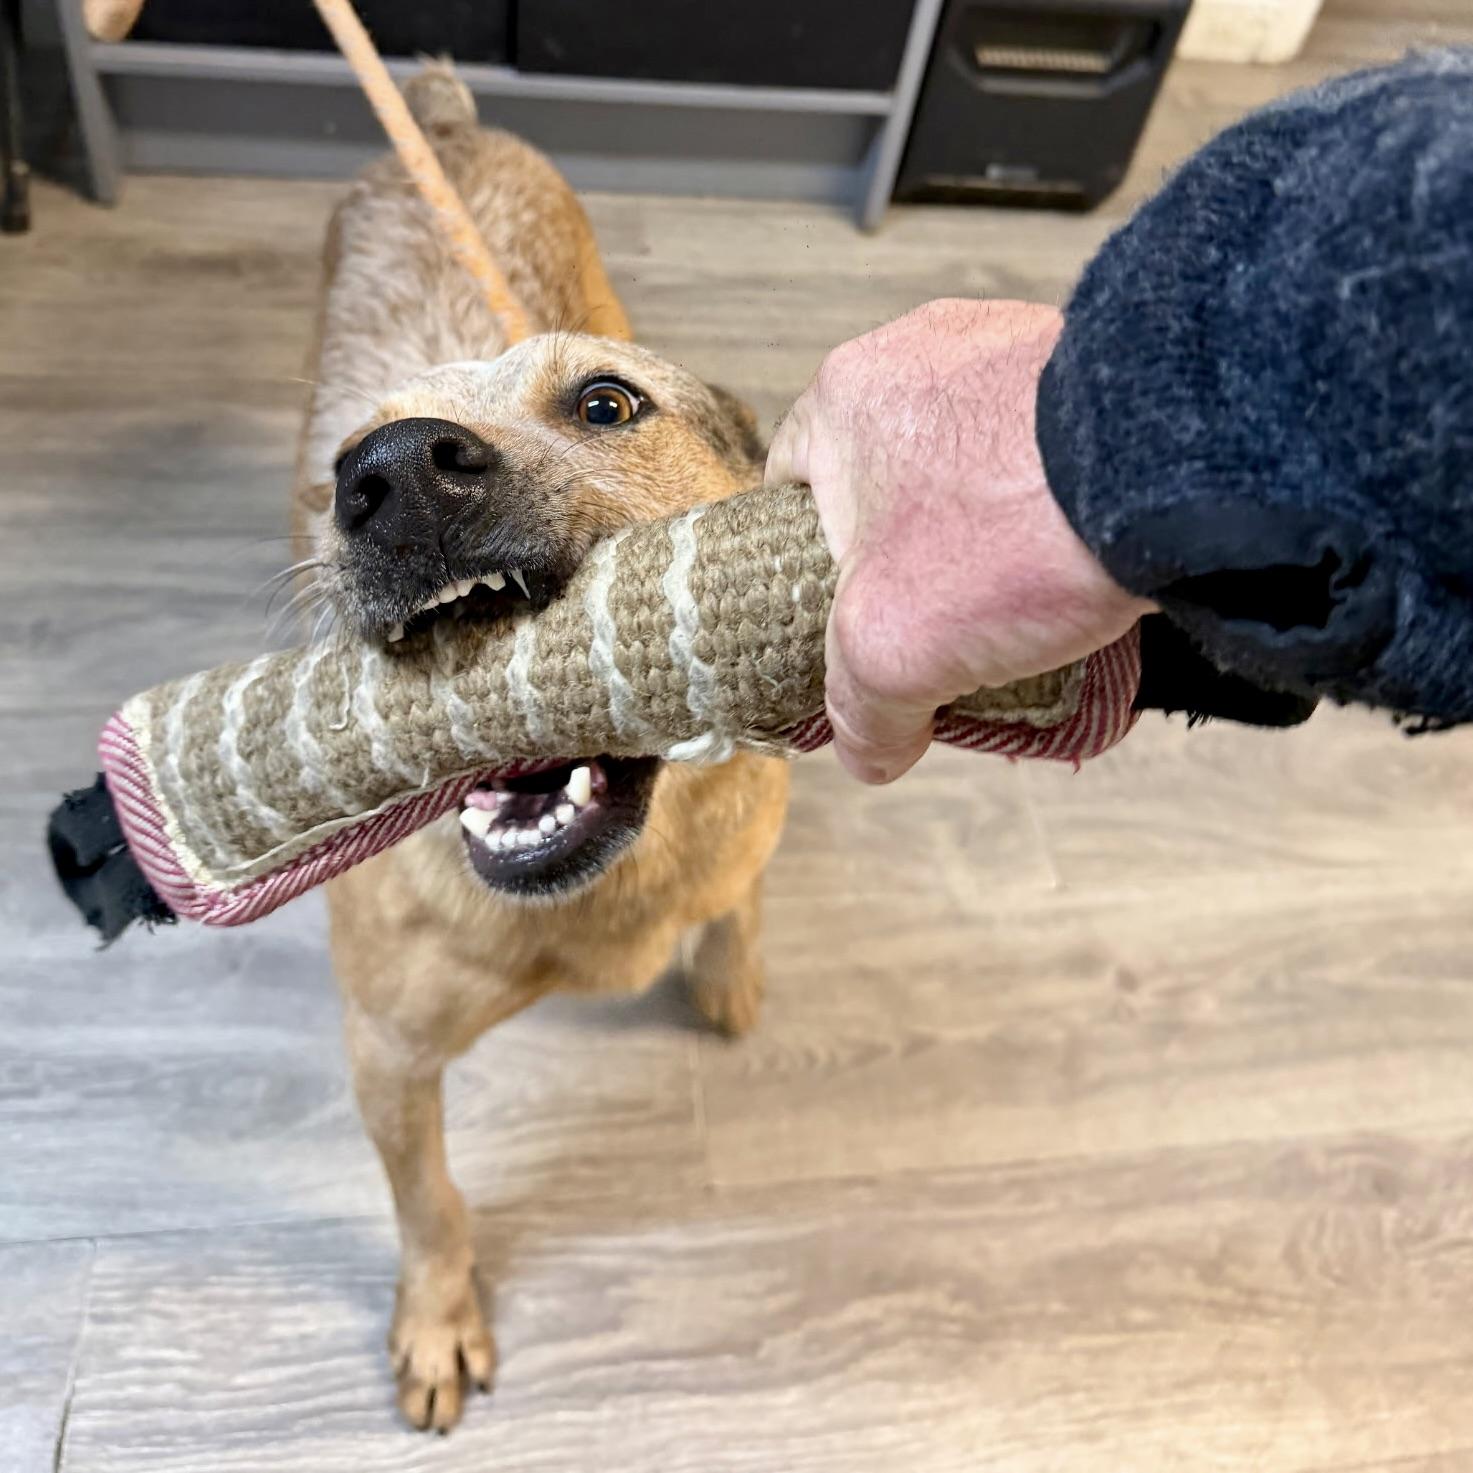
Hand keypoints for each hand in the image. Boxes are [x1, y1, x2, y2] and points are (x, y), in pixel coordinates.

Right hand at [766, 298, 1151, 783]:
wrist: (1176, 471)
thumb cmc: (1007, 540)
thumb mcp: (892, 654)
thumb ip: (861, 711)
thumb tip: (868, 753)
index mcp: (843, 395)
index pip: (792, 486)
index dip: (805, 562)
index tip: (843, 618)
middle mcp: (920, 348)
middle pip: (886, 479)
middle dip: (907, 557)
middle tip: (938, 628)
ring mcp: (1010, 344)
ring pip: (971, 465)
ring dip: (983, 535)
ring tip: (1019, 608)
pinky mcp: (1093, 362)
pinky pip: (1046, 450)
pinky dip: (1052, 507)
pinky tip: (1079, 565)